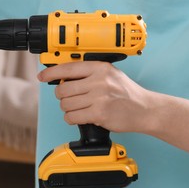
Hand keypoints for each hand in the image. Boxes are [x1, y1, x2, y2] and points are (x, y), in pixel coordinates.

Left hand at [37, 61, 152, 132]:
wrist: (145, 109)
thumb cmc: (127, 93)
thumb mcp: (110, 74)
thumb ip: (89, 73)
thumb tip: (64, 77)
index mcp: (100, 68)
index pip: (68, 68)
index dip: (51, 72)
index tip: (42, 76)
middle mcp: (99, 81)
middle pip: (63, 89)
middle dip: (62, 97)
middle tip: (70, 98)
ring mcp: (99, 98)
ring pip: (66, 104)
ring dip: (68, 109)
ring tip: (79, 108)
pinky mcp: (99, 114)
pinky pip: (72, 117)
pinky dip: (72, 119)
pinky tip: (80, 117)